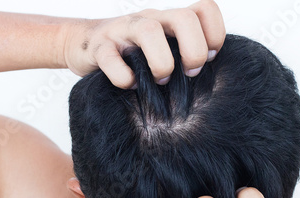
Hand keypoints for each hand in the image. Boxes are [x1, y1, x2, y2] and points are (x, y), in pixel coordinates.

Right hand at [63, 0, 225, 88]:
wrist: (85, 47)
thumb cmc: (133, 56)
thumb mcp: (162, 50)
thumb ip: (183, 56)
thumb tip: (211, 80)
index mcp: (169, 20)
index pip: (204, 10)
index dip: (214, 34)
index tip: (210, 59)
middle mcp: (149, 19)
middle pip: (183, 18)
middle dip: (194, 51)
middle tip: (189, 74)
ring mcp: (123, 31)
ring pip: (148, 31)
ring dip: (161, 62)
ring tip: (160, 80)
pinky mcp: (99, 47)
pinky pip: (110, 57)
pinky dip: (123, 76)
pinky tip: (129, 85)